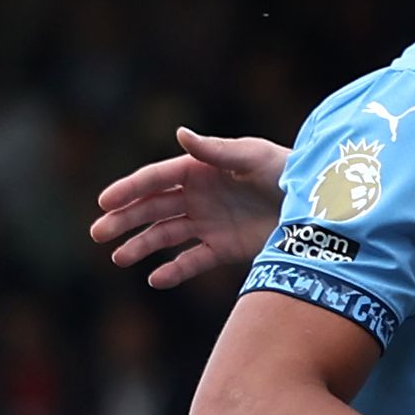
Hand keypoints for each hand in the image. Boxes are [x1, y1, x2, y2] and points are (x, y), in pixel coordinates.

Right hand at [91, 129, 289, 288]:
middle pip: (152, 208)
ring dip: (141, 246)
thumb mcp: (252, 157)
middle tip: (98, 233)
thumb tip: (179, 134)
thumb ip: (215, 151)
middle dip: (124, 219)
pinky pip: (192, 261)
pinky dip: (174, 271)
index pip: (155, 179)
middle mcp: (198, 195)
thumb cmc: (285, 170)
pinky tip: (155, 280)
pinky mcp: (223, 247)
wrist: (317, 205)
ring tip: (118, 258)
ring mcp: (208, 222)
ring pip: (165, 235)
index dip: (128, 190)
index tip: (103, 202)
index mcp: (198, 169)